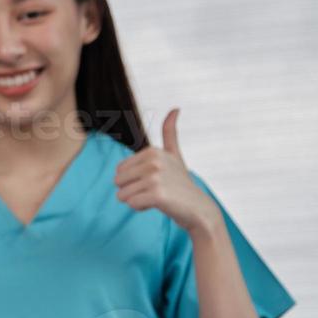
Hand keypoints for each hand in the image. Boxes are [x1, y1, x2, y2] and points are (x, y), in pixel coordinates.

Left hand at [113, 108, 221, 234]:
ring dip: (136, 200)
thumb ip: (170, 133)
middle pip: (118, 181)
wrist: (199, 209)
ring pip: (122, 194)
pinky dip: (140, 208)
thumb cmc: (181, 184)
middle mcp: (153, 161)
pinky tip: (159, 205)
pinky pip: (131, 204)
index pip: (119, 171)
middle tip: (155, 191)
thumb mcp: (174, 155)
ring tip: (158, 198)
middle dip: (132, 190)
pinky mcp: (157, 195)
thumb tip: (175, 108)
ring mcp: (155, 177)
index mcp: (152, 151)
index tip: (154, 181)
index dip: (133, 180)